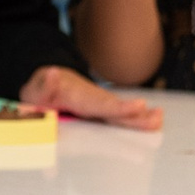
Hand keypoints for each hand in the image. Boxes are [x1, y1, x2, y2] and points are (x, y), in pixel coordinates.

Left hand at [22, 66, 162, 131]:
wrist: (48, 81)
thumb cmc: (42, 90)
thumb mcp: (36, 90)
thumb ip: (44, 86)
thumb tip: (51, 73)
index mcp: (78, 96)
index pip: (101, 104)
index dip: (121, 108)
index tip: (139, 106)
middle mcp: (93, 98)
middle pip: (116, 108)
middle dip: (135, 114)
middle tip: (157, 117)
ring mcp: (100, 103)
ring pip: (121, 112)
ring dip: (141, 117)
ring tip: (159, 119)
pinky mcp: (103, 109)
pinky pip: (121, 115)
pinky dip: (137, 117)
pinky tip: (154, 120)